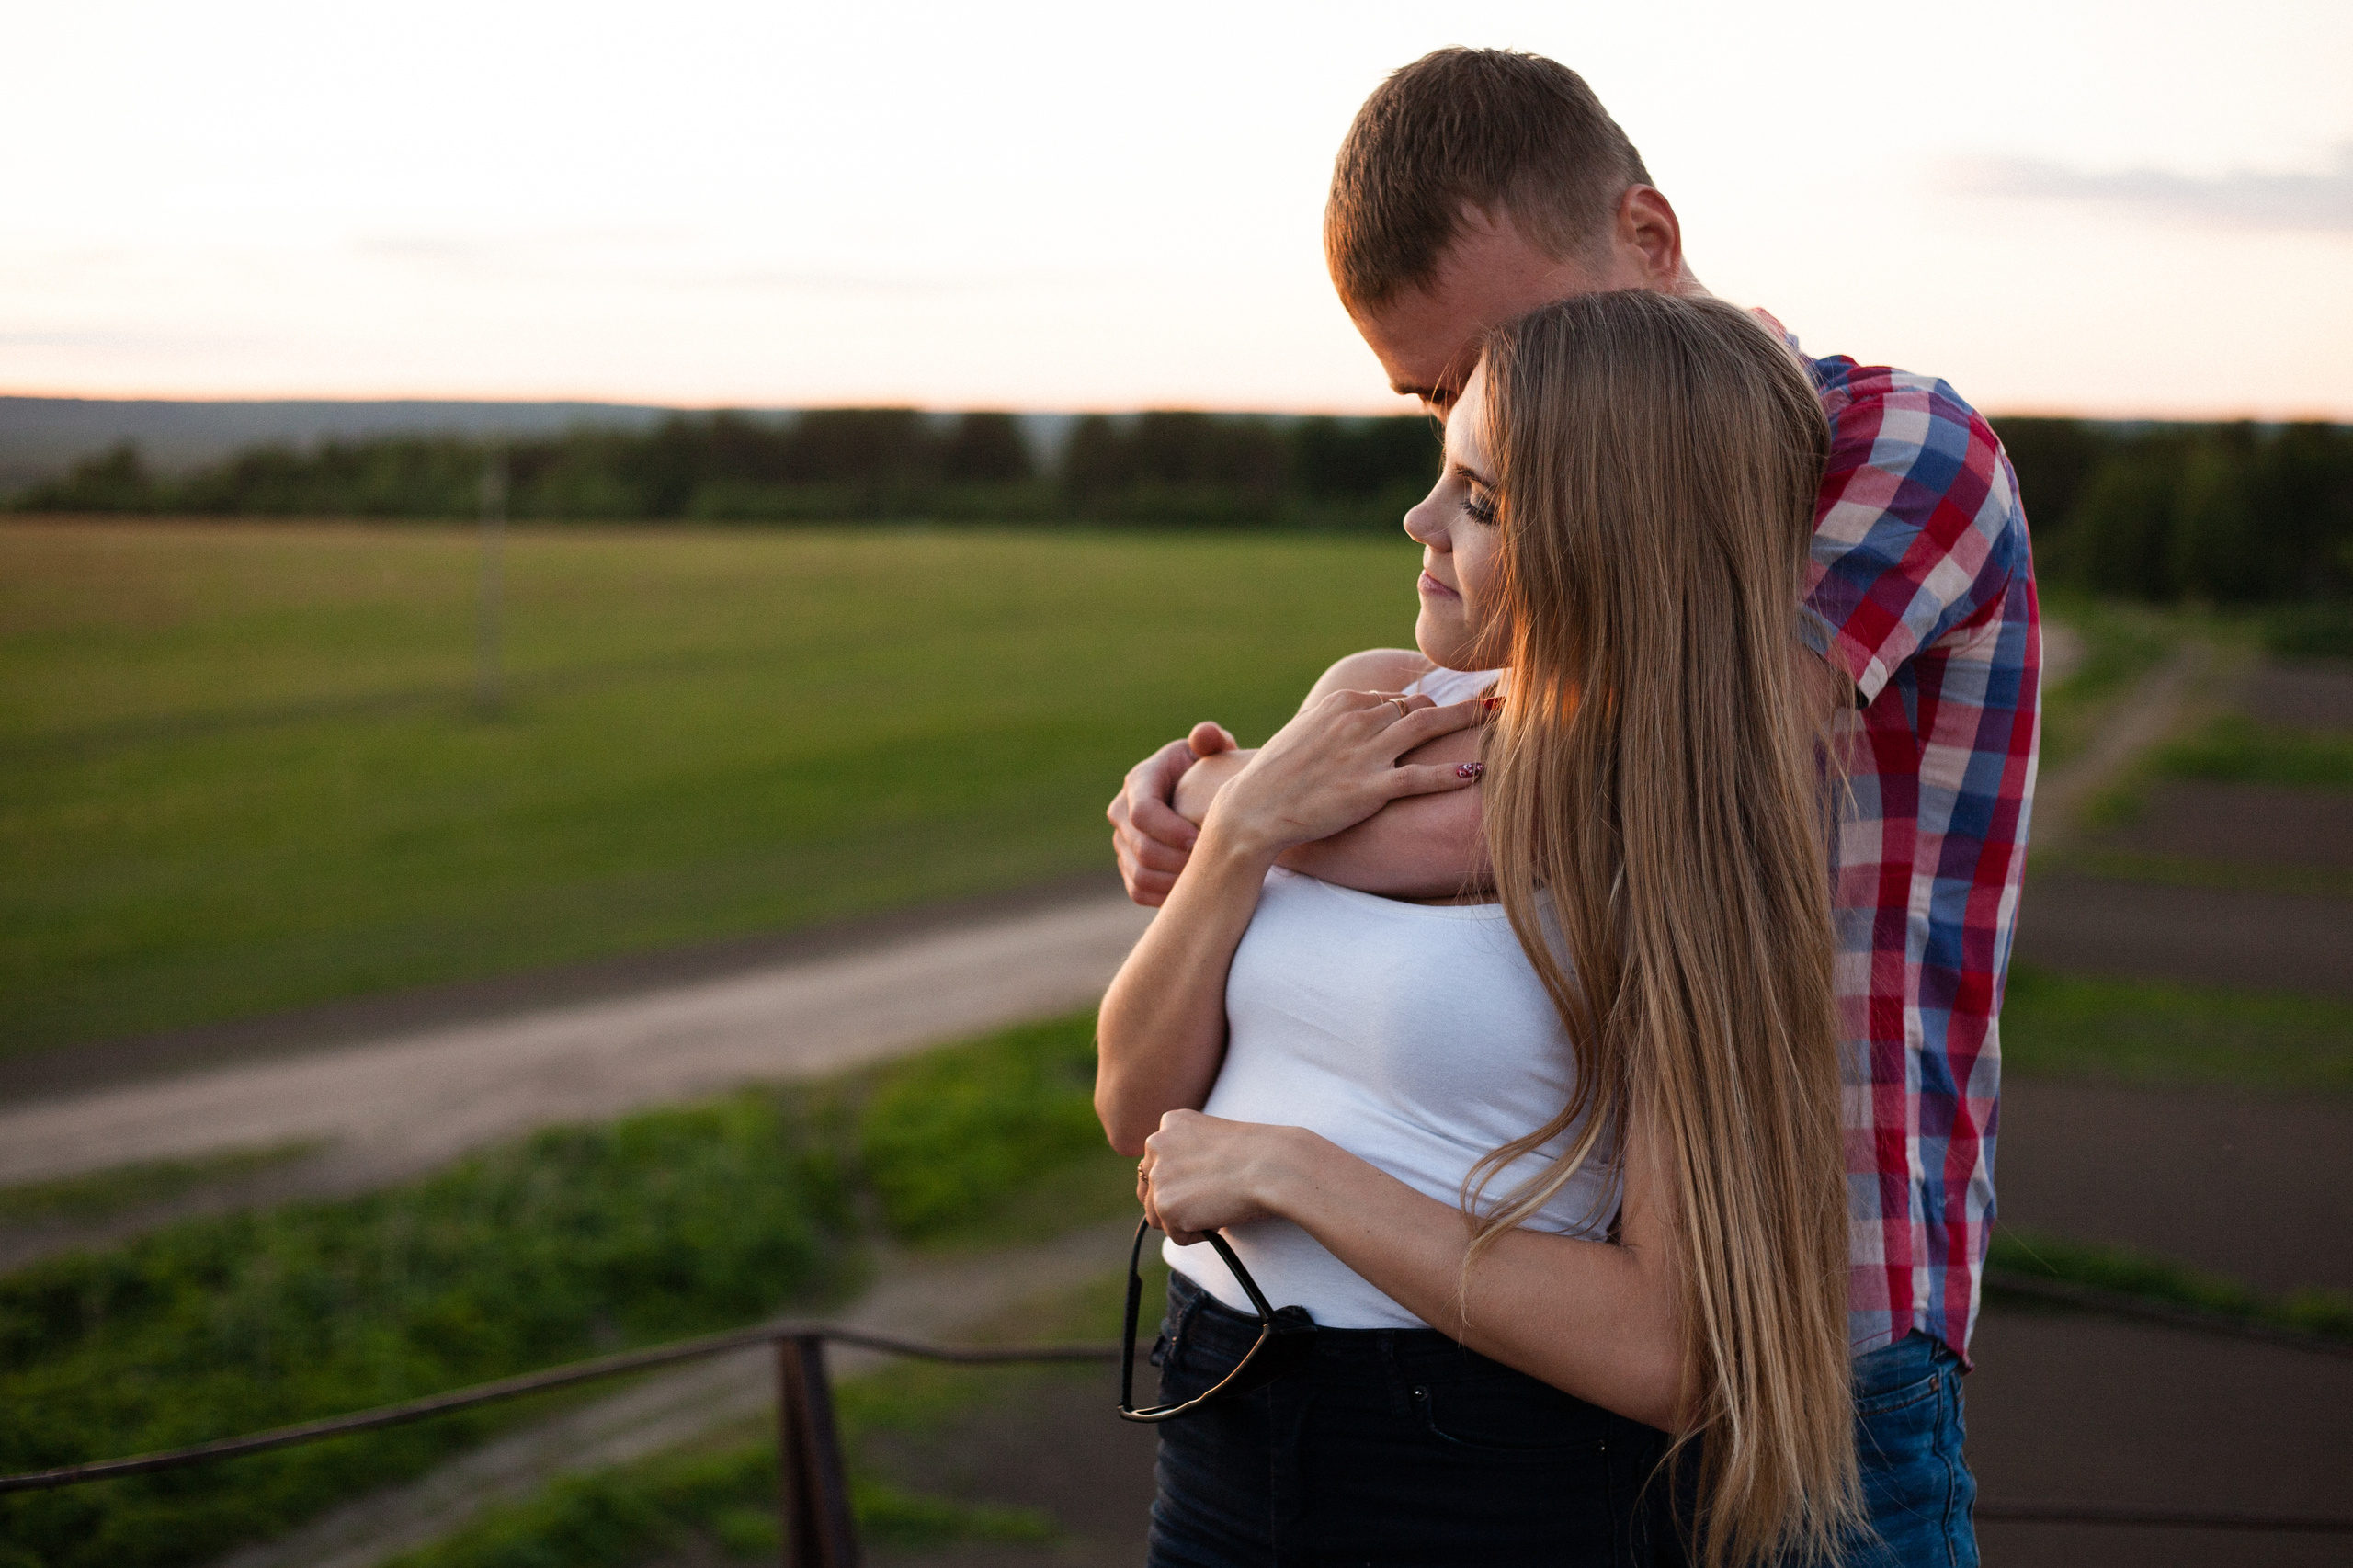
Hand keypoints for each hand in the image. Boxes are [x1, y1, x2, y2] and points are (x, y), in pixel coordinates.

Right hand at [1108, 721, 1235, 906]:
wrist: (1201, 799)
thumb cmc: (1212, 771)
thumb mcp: (1213, 751)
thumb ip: (1211, 741)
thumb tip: (1205, 736)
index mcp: (1139, 781)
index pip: (1142, 813)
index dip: (1171, 831)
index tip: (1202, 839)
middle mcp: (1122, 812)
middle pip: (1141, 850)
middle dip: (1178, 861)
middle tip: (1212, 866)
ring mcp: (1123, 842)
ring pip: (1140, 875)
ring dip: (1175, 882)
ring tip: (1206, 880)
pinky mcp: (1129, 867)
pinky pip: (1139, 892)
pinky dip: (1166, 897)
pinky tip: (1195, 891)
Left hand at [1136, 1110, 1316, 1245]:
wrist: (1276, 1165)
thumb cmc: (1260, 1154)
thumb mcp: (1215, 1140)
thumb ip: (1188, 1155)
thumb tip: (1177, 1190)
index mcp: (1169, 1122)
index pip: (1157, 1164)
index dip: (1185, 1181)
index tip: (1210, 1180)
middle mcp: (1156, 1143)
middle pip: (1151, 1190)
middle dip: (1178, 1202)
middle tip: (1214, 1197)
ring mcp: (1159, 1174)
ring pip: (1160, 1216)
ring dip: (1187, 1219)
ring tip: (1218, 1204)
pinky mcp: (1166, 1205)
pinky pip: (1176, 1235)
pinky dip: (1199, 1234)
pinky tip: (1220, 1214)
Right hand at [1203, 691, 1483, 859]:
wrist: (1253, 810)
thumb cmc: (1278, 777)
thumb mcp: (1309, 735)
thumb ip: (1343, 724)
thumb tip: (1373, 721)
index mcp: (1343, 704)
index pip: (1398, 699)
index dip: (1428, 708)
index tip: (1456, 710)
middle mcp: (1357, 720)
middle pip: (1420, 706)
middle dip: (1459, 706)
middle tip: (1497, 702)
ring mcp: (1365, 753)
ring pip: (1428, 728)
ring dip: (1469, 720)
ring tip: (1502, 718)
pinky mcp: (1369, 788)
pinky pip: (1421, 777)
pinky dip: (1452, 773)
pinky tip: (1479, 771)